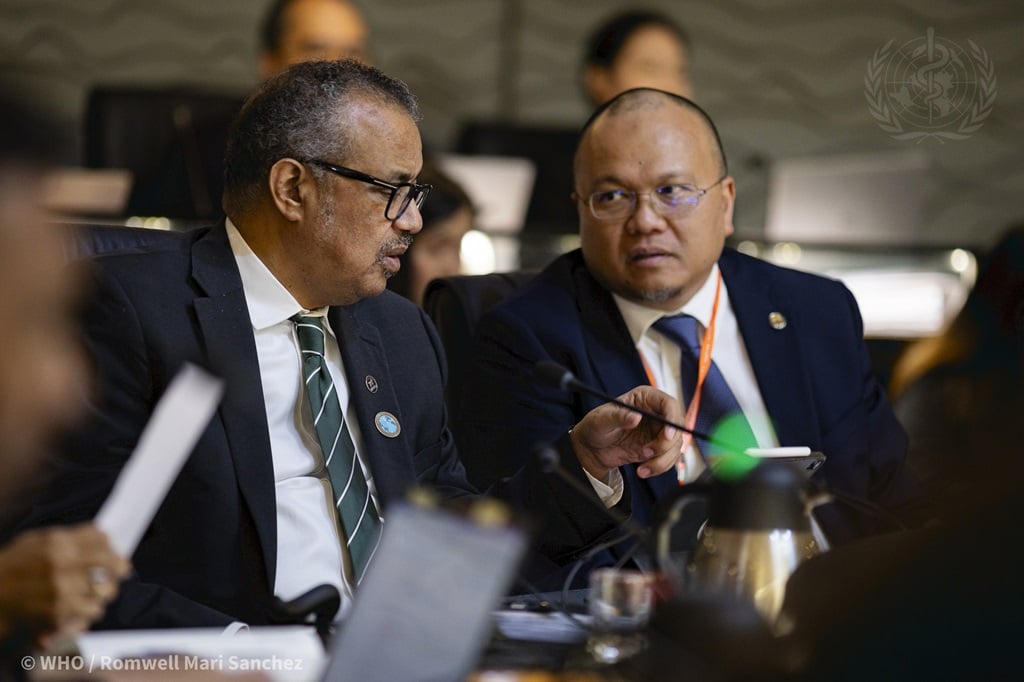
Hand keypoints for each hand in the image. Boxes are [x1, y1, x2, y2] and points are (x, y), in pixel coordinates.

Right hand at [0, 523, 130, 646]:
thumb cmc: (8, 569)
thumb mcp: (33, 543)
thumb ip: (65, 540)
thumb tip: (100, 537)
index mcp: (57, 542)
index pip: (100, 537)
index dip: (111, 546)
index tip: (116, 553)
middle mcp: (63, 563)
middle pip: (111, 563)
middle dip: (119, 568)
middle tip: (121, 572)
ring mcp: (62, 588)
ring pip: (106, 590)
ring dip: (103, 592)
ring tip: (96, 592)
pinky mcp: (59, 612)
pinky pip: (92, 611)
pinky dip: (90, 611)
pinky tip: (81, 608)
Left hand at [570, 385, 683, 480]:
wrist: (592, 449)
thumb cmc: (596, 426)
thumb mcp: (602, 419)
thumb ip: (619, 416)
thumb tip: (636, 416)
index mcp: (645, 398)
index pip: (669, 403)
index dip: (672, 418)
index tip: (667, 435)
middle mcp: (655, 413)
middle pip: (677, 427)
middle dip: (667, 444)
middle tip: (648, 453)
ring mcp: (658, 432)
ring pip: (675, 446)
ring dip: (662, 460)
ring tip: (642, 468)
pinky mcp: (657, 448)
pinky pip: (668, 458)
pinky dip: (658, 467)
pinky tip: (643, 471)